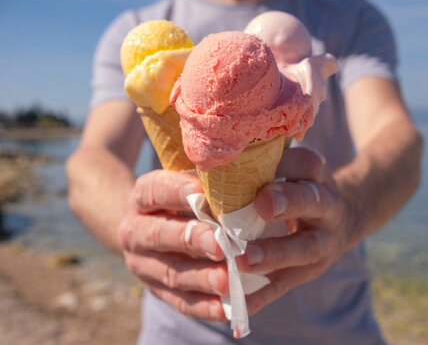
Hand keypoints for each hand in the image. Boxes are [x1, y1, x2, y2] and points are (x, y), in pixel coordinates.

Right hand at [117, 170, 228, 321]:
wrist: (151, 225)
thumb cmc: (183, 195)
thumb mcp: (187, 179)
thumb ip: (206, 177)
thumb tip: (238, 173)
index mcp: (142, 196)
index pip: (155, 191)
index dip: (176, 191)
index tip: (201, 192)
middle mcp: (135, 230)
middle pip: (160, 235)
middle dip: (192, 240)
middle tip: (222, 245)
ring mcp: (143, 264)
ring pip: (171, 273)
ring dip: (201, 278)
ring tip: (227, 280)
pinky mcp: (156, 290)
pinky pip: (180, 302)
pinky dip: (203, 307)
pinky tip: (225, 308)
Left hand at [236, 147, 352, 314]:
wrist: (336, 222)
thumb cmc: (296, 188)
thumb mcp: (289, 169)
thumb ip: (260, 167)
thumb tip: (204, 168)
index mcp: (316, 174)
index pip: (304, 163)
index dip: (282, 164)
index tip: (253, 165)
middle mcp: (326, 206)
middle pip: (312, 201)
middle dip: (288, 202)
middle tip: (262, 204)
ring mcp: (323, 242)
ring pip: (304, 249)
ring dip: (274, 254)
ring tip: (244, 261)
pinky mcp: (308, 272)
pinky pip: (285, 284)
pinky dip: (262, 295)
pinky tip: (240, 302)